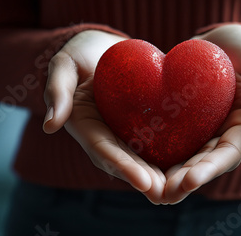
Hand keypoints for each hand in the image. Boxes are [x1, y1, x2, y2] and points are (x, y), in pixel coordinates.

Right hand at [42, 30, 165, 203]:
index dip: (123, 166)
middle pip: (125, 162)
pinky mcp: (140, 124)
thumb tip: (50, 126)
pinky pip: (154, 142)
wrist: (102, 47)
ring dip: (158, 176)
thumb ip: (57, 90)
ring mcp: (122, 131)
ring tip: (180, 189)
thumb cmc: (79, 53)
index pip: (104, 150)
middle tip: (167, 194)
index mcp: (85, 125)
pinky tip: (190, 165)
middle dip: (145, 180)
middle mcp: (104, 134)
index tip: (144, 182)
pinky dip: (168, 155)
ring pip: (141, 157)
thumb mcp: (64, 65)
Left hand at [163, 24, 240, 203]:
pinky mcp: (182, 123)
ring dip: (169, 176)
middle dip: (184, 181)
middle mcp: (221, 135)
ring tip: (149, 190)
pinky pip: (169, 141)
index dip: (209, 169)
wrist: (219, 41)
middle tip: (163, 194)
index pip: (227, 154)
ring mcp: (201, 131)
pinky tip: (137, 163)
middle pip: (203, 164)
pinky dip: (156, 154)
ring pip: (185, 158)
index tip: (189, 181)